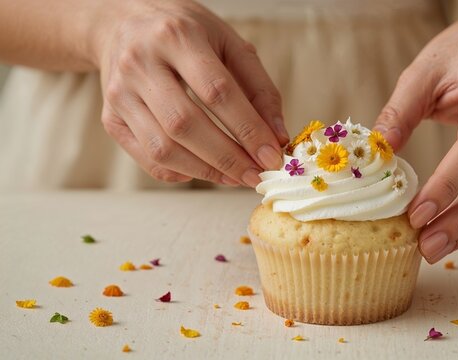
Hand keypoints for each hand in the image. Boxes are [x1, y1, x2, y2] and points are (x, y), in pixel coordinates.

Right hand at [94, 0, 287, 185]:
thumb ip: (260, 89)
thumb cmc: (186, 32)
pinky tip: (207, 171)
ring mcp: (120, 93)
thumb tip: (277, 138)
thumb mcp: (229, 43)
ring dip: (206, 171)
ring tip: (237, 177)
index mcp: (176, 36)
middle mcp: (141, 63)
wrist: (123, 21)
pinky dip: (182, 172)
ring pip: (162, 147)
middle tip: (257, 175)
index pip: (216, 91)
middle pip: (185, 124)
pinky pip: (147, 157)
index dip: (247, 129)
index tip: (272, 155)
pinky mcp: (110, 118)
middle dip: (228, 157)